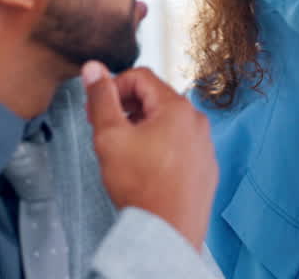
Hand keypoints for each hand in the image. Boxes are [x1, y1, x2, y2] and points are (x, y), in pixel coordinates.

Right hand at [82, 62, 218, 248]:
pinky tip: (146, 167)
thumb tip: (93, 68)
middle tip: (106, 127)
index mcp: (177, 107)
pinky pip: (180, 145)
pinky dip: (161, 147)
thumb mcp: (110, 136)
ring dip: (143, 127)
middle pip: (156, 98)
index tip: (97, 108)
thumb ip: (101, 98)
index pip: (141, 76)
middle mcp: (197, 121)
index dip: (113, 87)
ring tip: (124, 150)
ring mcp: (205, 144)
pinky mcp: (205, 166)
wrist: (167, 231)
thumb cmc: (141, 185)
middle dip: (127, 107)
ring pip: (168, 123)